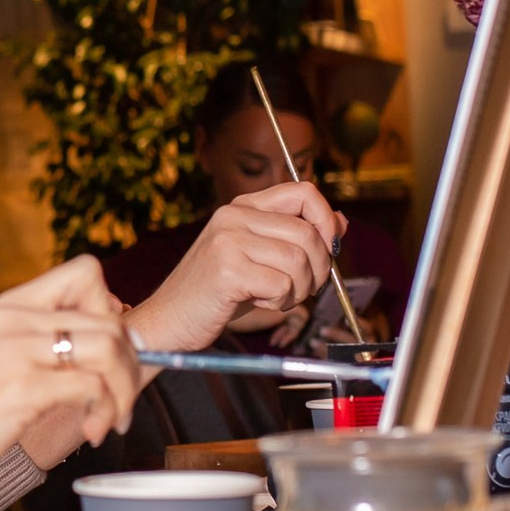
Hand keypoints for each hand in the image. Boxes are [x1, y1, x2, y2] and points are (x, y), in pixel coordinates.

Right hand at [0, 257, 138, 506]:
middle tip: (119, 402)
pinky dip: (104, 413)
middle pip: (111, 319)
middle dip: (130, 366)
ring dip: (123, 392)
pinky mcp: (20, 389)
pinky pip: (92, 387)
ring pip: (109, 349)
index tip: (105, 355)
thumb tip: (107, 347)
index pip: (87, 272)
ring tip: (106, 421)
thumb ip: (41, 344)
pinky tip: (88, 433)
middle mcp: (13, 319)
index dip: (111, 311)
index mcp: (9, 306)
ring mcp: (15, 351)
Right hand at [126, 187, 345, 353]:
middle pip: (308, 232)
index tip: (328, 248)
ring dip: (298, 290)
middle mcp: (233, 216)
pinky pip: (283, 285)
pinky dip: (280, 302)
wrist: (169, 319)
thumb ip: (294, 236)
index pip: (303, 191)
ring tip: (275, 297)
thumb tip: (340, 221)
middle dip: (318, 269)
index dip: (326, 220)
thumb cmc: (216, 292)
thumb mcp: (259, 256)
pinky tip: (256, 302)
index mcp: (242, 206)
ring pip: (298, 261)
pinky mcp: (227, 270)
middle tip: (302, 289)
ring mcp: (228, 241)